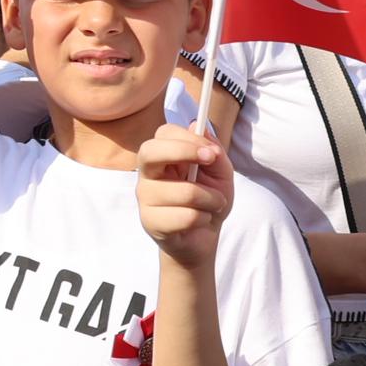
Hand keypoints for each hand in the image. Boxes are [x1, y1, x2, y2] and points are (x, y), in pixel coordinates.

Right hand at [136, 123, 231, 269]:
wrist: (203, 239)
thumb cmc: (208, 202)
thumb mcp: (220, 174)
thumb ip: (214, 152)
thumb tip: (199, 126)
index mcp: (162, 158)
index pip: (162, 134)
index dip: (188, 138)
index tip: (212, 151)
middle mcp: (147, 175)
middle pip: (150, 151)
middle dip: (184, 151)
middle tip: (209, 160)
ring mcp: (145, 199)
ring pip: (184, 191)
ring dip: (211, 199)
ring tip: (213, 205)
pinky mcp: (151, 222)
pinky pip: (186, 216)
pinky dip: (204, 219)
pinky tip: (200, 221)